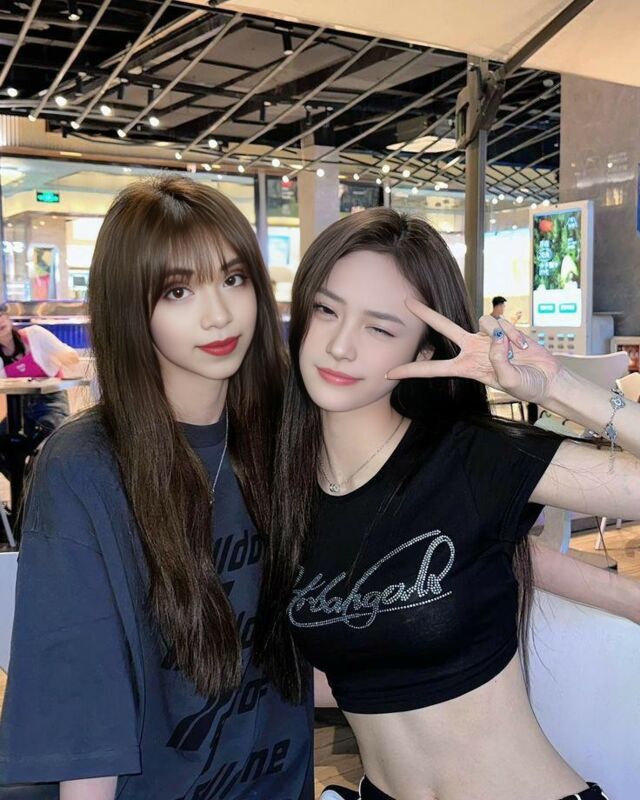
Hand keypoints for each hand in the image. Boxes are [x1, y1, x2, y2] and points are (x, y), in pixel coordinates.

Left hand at [386, 298, 562, 404]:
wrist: (547, 378)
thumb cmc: (527, 385)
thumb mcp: (510, 381)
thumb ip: (500, 361)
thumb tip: (496, 338)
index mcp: (466, 367)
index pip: (433, 369)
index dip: (411, 370)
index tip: (388, 373)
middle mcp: (472, 349)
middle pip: (443, 328)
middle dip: (426, 314)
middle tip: (406, 301)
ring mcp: (486, 337)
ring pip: (484, 322)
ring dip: (502, 336)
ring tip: (516, 352)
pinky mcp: (502, 329)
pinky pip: (503, 323)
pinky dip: (515, 334)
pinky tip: (522, 345)